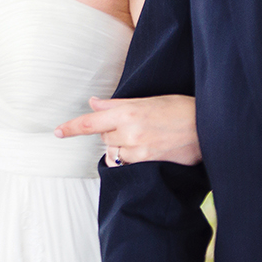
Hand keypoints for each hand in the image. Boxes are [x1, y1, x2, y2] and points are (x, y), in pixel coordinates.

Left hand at [54, 94, 200, 166]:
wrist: (205, 127)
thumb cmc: (178, 108)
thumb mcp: (147, 100)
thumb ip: (117, 104)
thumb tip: (94, 103)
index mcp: (127, 111)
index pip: (90, 122)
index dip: (71, 128)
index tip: (57, 132)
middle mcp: (129, 131)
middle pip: (103, 138)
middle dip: (110, 132)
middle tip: (131, 125)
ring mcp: (137, 149)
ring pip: (113, 152)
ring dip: (119, 146)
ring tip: (142, 135)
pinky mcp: (147, 162)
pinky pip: (126, 162)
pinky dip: (129, 156)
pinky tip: (145, 147)